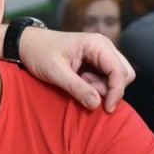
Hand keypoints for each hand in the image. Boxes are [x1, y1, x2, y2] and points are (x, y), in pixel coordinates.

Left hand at [18, 27, 133, 112]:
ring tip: (78, 84)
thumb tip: (96, 104)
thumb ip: (76, 87)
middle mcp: (104, 47)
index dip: (117, 92)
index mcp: (97, 44)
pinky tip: (79, 82)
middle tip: (84, 92)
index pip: (120, 71)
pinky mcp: (97, 62)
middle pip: (124, 74)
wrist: (29, 44)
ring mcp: (102, 54)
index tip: (106, 108)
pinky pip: (107, 78)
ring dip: (102, 88)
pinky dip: (97, 86)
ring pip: (117, 78)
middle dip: (109, 89)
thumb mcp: (55, 72)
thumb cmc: (39, 53)